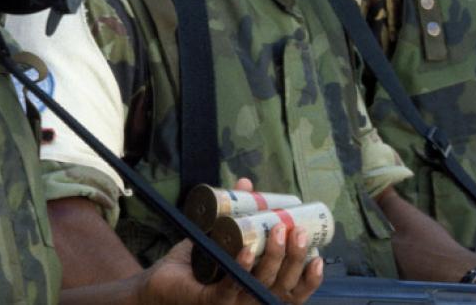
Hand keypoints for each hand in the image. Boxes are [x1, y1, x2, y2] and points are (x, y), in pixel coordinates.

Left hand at [138, 179, 324, 304]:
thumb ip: (235, 215)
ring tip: (279, 229)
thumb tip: (247, 183)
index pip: (292, 295)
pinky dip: (241, 268)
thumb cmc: (191, 266)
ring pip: (261, 286)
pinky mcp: (208, 302)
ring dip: (274, 258)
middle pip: (282, 288)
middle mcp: (247, 304)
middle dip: (295, 259)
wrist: (155, 283)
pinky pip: (229, 288)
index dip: (310, 280)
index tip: (320, 256)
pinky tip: (246, 250)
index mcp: (257, 294)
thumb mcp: (219, 239)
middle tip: (297, 229)